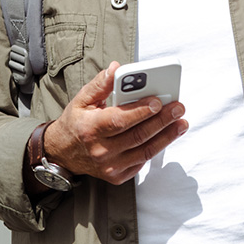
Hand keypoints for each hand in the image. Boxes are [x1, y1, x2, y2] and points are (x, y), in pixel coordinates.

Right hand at [42, 61, 187, 184]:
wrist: (62, 154)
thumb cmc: (76, 123)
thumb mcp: (81, 100)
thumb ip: (101, 84)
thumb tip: (116, 68)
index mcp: (90, 128)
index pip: (119, 120)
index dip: (140, 111)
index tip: (158, 101)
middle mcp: (100, 150)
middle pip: (137, 135)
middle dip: (162, 121)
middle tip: (178, 108)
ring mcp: (109, 166)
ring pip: (144, 151)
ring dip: (167, 136)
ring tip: (181, 122)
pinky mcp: (117, 176)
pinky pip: (142, 162)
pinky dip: (157, 148)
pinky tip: (168, 135)